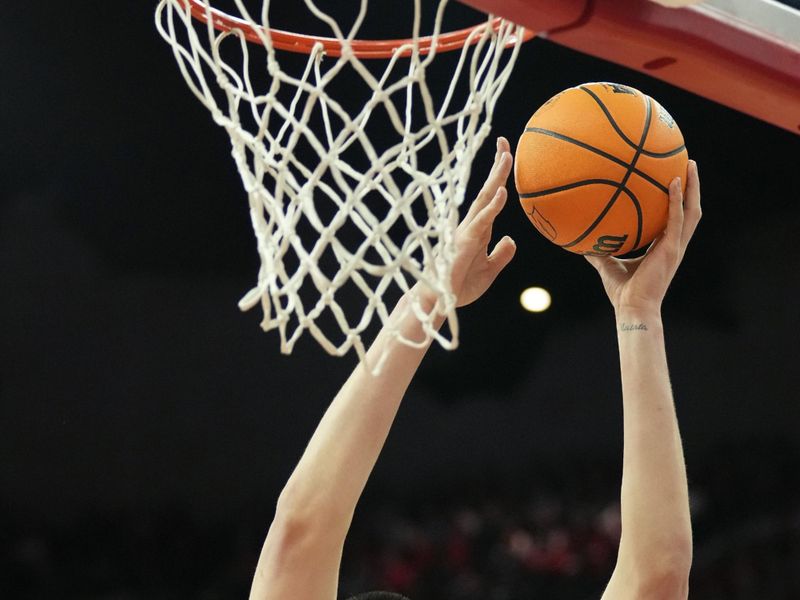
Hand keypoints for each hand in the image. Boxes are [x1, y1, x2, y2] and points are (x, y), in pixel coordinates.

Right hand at [449, 137, 516, 307]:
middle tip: (506, 142)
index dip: (499, 178)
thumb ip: (500, 255)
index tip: (507, 155)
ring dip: (496, 178)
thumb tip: (511, 240)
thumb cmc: (459, 287)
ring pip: (484, 199)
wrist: (440, 303)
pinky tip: (502, 193)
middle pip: (487, 190)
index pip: (491, 198)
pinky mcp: (464, 243)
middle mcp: (471, 226)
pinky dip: (492, 207)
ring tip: (506, 156)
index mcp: (478, 230)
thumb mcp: (489, 271)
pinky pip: (481, 222)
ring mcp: (467, 232)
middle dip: (497, 166)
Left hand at [586, 160, 701, 314]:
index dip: (679, 200)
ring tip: (689, 164)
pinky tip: (673, 181)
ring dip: (692, 187)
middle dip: (692, 187)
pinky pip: (676, 219)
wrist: (632, 309)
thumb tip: (582, 240)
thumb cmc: (623, 292)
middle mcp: (674, 244)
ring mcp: (675, 247)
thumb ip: (599, 251)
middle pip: (690, 210)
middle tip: (688, 163)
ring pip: (691, 211)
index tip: (675, 180)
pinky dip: (676, 200)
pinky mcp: (671, 249)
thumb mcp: (607, 266)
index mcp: (664, 247)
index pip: (676, 219)